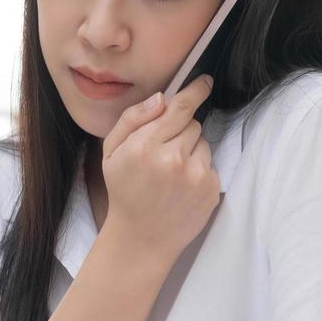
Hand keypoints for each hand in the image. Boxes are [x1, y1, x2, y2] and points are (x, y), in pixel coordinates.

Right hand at [99, 75, 219, 264]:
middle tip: (163, 153)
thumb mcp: (111, 152)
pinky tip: (182, 186)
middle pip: (192, 123)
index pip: (179, 107)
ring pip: (203, 142)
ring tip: (171, 173)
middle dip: (180, 131)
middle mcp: (172, 158)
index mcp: (145, 146)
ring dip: (191, 151)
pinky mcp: (211, 189)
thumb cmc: (124, 191)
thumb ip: (132, 119)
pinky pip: (210, 164)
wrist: (141, 238)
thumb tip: (162, 98)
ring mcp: (195, 175)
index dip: (195, 91)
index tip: (204, 82)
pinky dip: (199, 170)